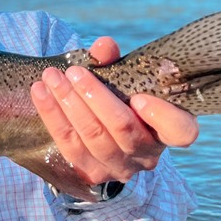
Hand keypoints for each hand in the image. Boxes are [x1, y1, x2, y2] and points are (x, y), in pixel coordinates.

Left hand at [30, 36, 199, 185]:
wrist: (97, 123)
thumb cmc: (118, 95)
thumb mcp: (122, 77)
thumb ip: (115, 62)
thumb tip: (103, 46)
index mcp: (168, 130)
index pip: (181, 131)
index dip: (161, 117)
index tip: (139, 97)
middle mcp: (148, 155)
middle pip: (123, 129)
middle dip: (94, 97)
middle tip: (74, 72)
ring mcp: (119, 168)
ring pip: (92, 137)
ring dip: (68, 104)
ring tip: (51, 77)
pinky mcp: (91, 174)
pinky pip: (68, 145)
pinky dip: (52, 115)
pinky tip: (39, 92)